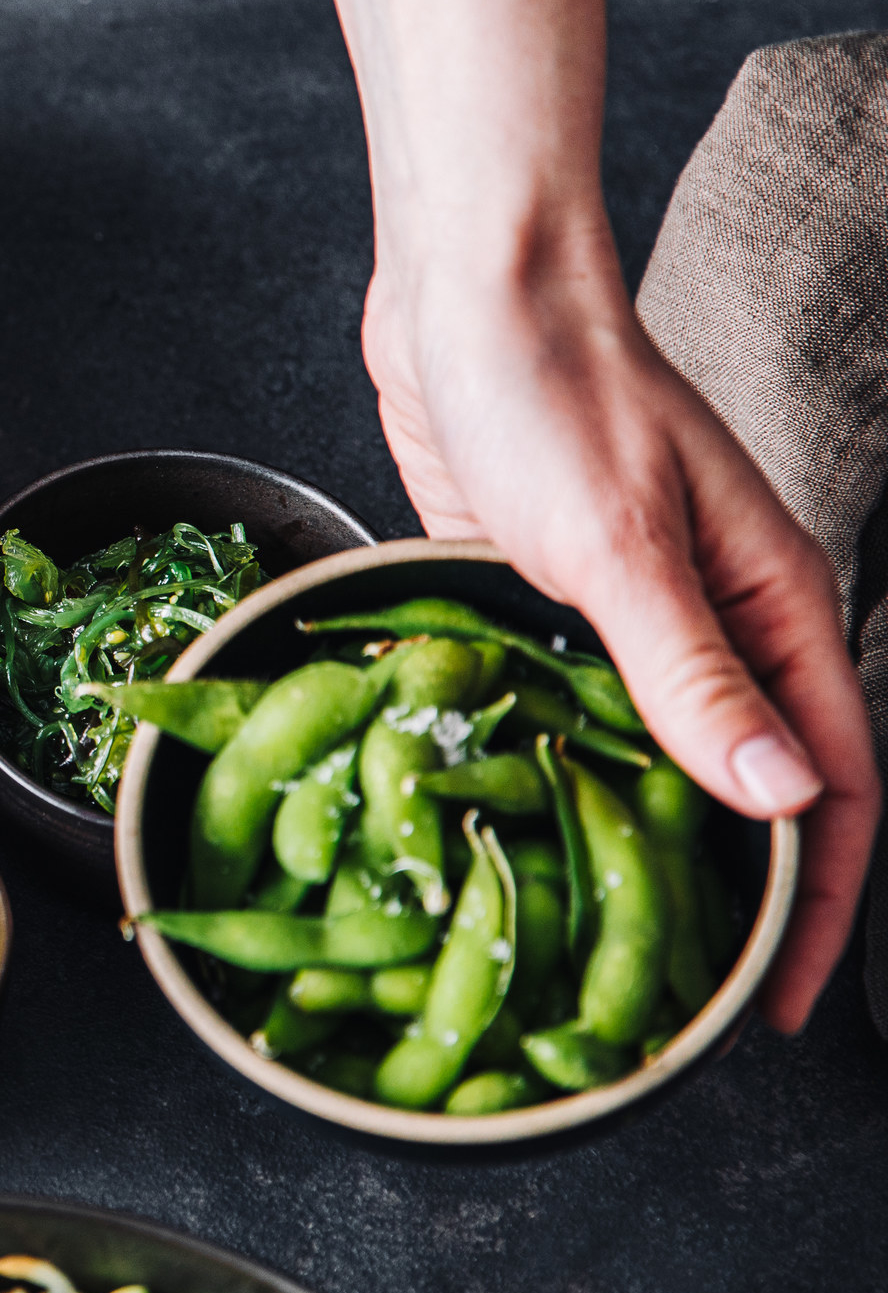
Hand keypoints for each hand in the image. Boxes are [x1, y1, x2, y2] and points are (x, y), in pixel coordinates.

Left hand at [365, 225, 879, 1032]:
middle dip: (721, 894)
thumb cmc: (555, 391)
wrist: (465, 292)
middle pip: (739, 786)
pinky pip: (559, 711)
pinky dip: (546, 773)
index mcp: (769, 605)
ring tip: (581, 945)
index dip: (815, 904)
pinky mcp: (535, 600)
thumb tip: (780, 798)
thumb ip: (694, 673)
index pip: (827, 785)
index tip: (768, 1001)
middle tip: (666, 999)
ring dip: (627, 841)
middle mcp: (709, 620)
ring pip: (645, 758)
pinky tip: (501, 832)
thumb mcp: (624, 546)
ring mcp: (621, 614)